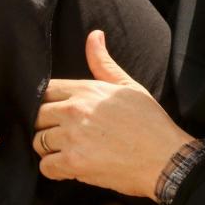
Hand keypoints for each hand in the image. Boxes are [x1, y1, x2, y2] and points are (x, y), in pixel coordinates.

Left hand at [33, 30, 192, 199]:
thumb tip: (94, 35)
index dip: (46, 102)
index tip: (56, 113)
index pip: (44, 90)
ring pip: (38, 141)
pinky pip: (46, 166)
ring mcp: (72, 137)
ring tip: (66, 150)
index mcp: (85, 89)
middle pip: (36, 115)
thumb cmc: (150, 123)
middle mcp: (74, 110)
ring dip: (49, 148)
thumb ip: (103, 62)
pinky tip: (67, 167)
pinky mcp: (75, 163)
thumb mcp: (128, 86)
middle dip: (45, 125)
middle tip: (60, 134)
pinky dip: (53, 169)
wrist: (168, 160)